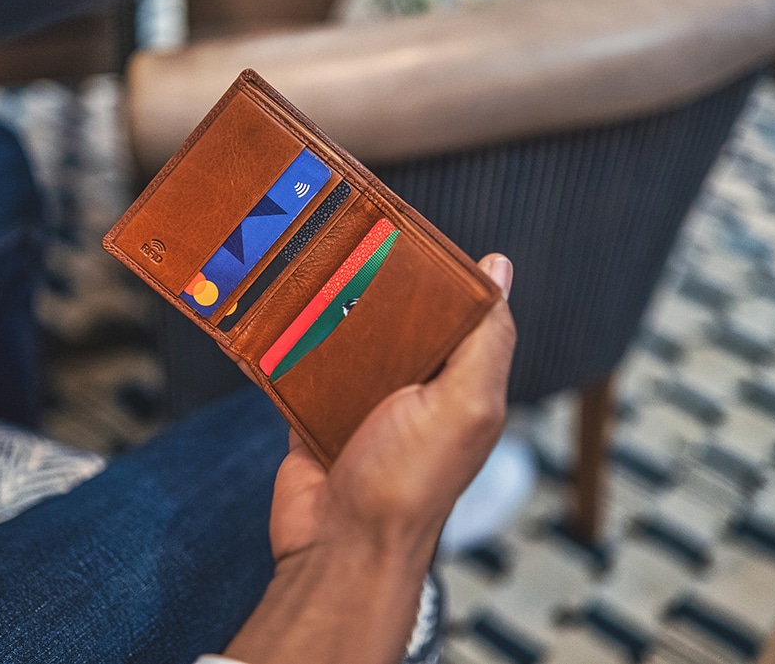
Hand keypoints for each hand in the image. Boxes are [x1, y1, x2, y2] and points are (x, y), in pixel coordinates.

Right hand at [225, 254, 515, 663]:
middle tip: (341, 234)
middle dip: (372, 280)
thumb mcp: (464, 406)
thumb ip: (487, 340)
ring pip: (345, 333)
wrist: (337, 548)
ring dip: (326, 305)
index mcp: (459, 381)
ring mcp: (361, 400)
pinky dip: (290, 339)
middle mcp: (414, 387)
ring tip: (302, 259)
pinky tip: (273, 305)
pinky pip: (302, 364)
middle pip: (396, 315)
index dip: (437, 269)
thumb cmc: (406, 483)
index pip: (457, 308)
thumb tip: (500, 266)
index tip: (403, 227)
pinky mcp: (314, 412)